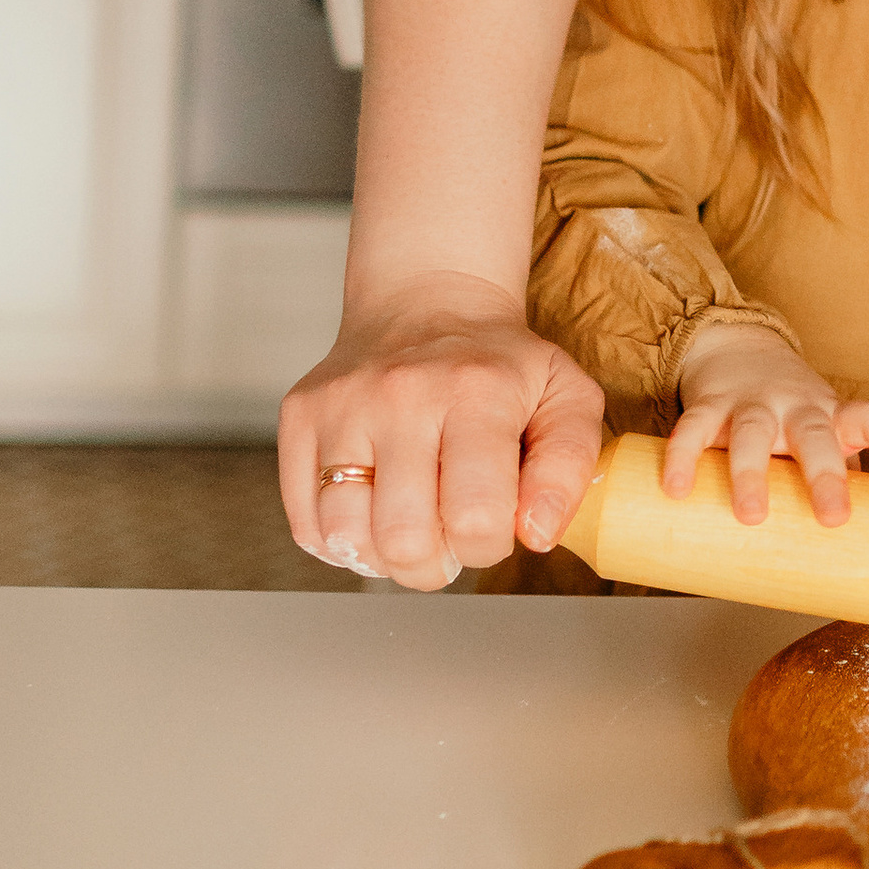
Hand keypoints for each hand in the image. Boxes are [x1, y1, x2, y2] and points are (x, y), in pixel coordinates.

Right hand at [278, 272, 607, 589]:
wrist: (426, 302)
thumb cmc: (500, 364)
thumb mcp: (566, 397)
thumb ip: (569, 467)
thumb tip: (536, 532)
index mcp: (476, 393)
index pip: (475, 518)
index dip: (488, 547)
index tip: (493, 526)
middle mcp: (400, 395)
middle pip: (403, 538)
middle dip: (434, 565)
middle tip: (448, 539)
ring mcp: (341, 405)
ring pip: (344, 534)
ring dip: (382, 558)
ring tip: (410, 529)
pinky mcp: (299, 416)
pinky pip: (305, 521)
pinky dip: (340, 541)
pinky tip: (372, 516)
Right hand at [668, 325, 868, 525]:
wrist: (738, 348)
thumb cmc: (793, 413)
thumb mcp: (824, 435)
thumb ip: (840, 480)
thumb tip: (865, 553)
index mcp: (833, 415)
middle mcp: (797, 406)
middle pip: (814, 434)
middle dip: (825, 474)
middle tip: (834, 517)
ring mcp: (752, 403)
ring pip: (753, 432)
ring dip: (751, 473)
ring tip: (750, 516)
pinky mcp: (710, 405)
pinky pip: (694, 429)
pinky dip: (683, 458)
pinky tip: (677, 490)